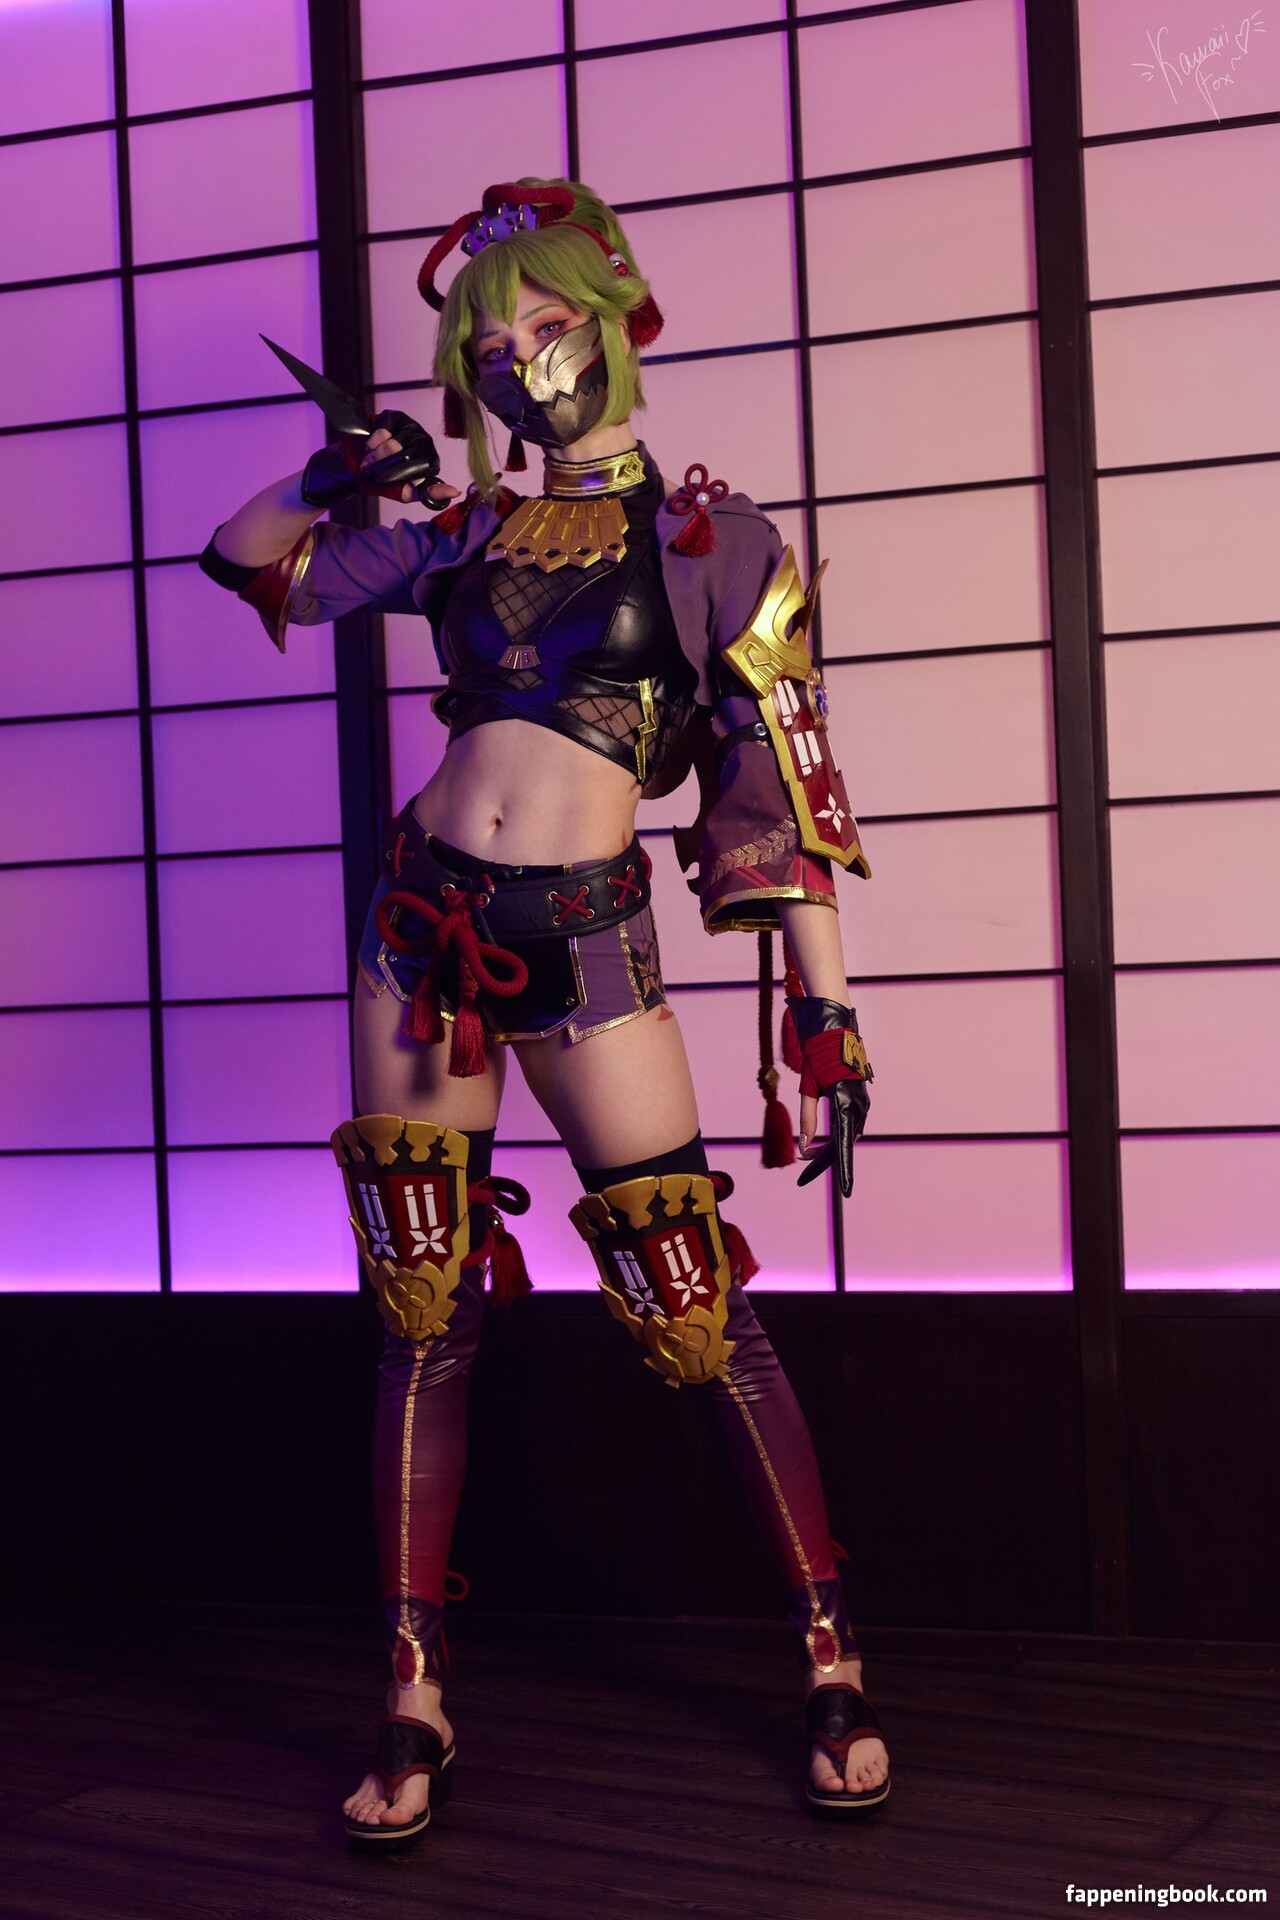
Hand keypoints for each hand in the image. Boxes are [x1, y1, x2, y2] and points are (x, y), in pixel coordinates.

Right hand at [359, 411, 458, 506]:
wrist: (368, 456)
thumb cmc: (390, 476)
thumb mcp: (407, 491)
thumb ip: (426, 494)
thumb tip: (456, 493)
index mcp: (432, 461)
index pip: (420, 471)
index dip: (397, 477)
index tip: (383, 482)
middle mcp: (426, 442)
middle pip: (404, 458)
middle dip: (382, 469)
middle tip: (369, 474)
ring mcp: (412, 427)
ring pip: (392, 445)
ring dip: (374, 458)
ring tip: (367, 463)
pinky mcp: (397, 417)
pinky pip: (383, 432)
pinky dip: (371, 443)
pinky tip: (370, 448)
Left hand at [789, 997, 871, 1199]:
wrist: (833, 1027)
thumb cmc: (817, 1055)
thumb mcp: (808, 1088)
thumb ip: (807, 1119)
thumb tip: (804, 1147)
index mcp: (845, 1105)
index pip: (843, 1148)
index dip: (843, 1172)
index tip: (847, 1193)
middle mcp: (858, 1106)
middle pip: (842, 1144)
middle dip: (822, 1161)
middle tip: (801, 1174)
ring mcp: (862, 1102)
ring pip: (846, 1135)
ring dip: (829, 1148)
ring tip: (808, 1158)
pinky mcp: (859, 1098)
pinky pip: (849, 1124)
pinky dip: (836, 1135)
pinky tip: (824, 1142)